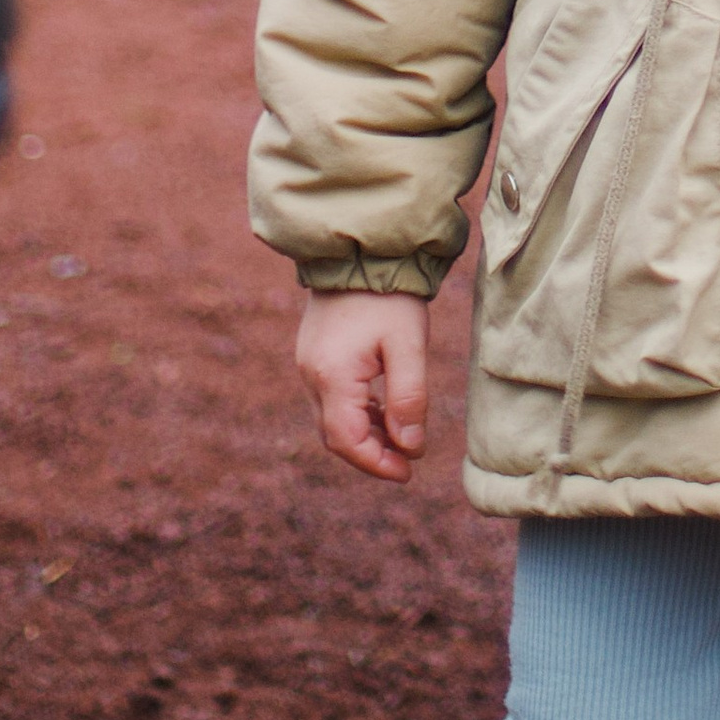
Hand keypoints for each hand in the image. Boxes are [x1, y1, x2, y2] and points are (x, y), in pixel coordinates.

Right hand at [296, 290, 429, 482]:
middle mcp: (312, 375)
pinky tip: (383, 410)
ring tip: (401, 436)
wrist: (362, 247)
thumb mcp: (409, 344)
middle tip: (408, 461)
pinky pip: (331, 399)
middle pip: (336, 435)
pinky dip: (356, 413)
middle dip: (372, 453)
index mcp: (332, 375)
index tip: (408, 472)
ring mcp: (308, 364)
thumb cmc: (389, 295)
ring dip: (365, 434)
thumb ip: (409, 396)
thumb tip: (411, 446)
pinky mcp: (314, 354)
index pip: (347, 441)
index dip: (377, 463)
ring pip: (332, 419)